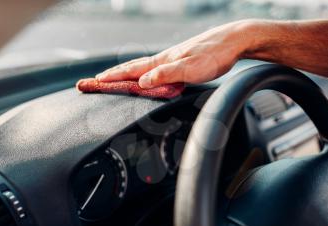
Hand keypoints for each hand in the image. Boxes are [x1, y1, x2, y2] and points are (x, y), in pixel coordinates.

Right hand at [94, 20, 253, 88]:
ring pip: (141, 68)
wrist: (233, 41)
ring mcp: (170, 60)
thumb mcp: (190, 68)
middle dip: (111, 76)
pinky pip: (153, 69)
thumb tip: (142, 82)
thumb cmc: (215, 54)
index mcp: (162, 61)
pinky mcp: (179, 62)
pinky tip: (143, 75)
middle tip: (94, 81)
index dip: (112, 78)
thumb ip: (166, 75)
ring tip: (111, 78)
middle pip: (131, 68)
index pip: (131, 71)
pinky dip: (140, 73)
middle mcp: (163, 60)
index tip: (94, 83)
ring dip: (123, 74)